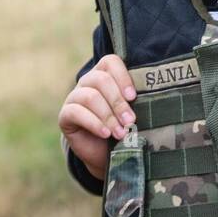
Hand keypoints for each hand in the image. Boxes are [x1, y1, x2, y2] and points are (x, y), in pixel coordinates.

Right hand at [59, 54, 137, 179]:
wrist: (105, 154)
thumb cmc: (122, 127)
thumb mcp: (131, 112)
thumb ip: (136, 101)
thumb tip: (152, 97)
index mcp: (104, 74)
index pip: (110, 62)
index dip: (122, 77)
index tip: (133, 96)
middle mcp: (87, 82)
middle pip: (100, 80)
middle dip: (118, 102)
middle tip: (131, 120)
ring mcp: (74, 97)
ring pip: (89, 97)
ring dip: (108, 116)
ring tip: (120, 132)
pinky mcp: (65, 115)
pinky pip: (76, 112)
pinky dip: (94, 123)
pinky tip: (105, 134)